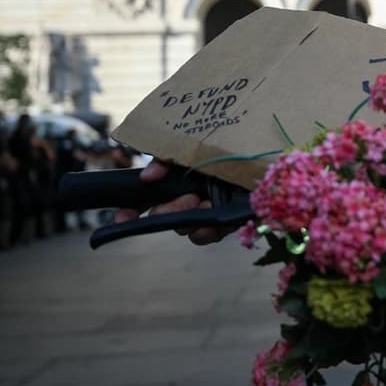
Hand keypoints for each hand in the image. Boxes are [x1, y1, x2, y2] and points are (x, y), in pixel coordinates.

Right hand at [111, 160, 233, 245]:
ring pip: (183, 229)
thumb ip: (167, 160)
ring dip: (190, 218)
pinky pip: (206, 236)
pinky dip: (207, 231)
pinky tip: (212, 222)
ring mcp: (205, 213)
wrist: (264, 157)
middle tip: (189, 199)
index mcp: (178, 181)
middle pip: (162, 216)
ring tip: (204, 204)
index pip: (145, 200)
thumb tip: (147, 177)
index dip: (129, 212)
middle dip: (170, 210)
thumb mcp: (194, 149)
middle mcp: (188, 198)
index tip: (122, 218)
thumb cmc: (228, 150)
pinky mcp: (224, 224)